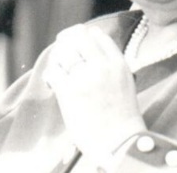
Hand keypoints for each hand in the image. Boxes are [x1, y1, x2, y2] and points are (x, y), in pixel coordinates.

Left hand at [43, 25, 145, 160]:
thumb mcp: (125, 83)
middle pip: (79, 38)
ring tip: (57, 67)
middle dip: (67, 41)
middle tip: (62, 48)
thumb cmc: (122, 118)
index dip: (85, 35)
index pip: (98, 36)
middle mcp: (102, 66)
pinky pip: (53, 71)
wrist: (119, 142)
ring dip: (58, 57)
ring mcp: (85, 77)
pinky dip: (50, 74)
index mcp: (118, 63)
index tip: (78, 39)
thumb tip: (90, 54)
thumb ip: (112, 67)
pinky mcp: (69, 91)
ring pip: (64, 52)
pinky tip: (52, 81)